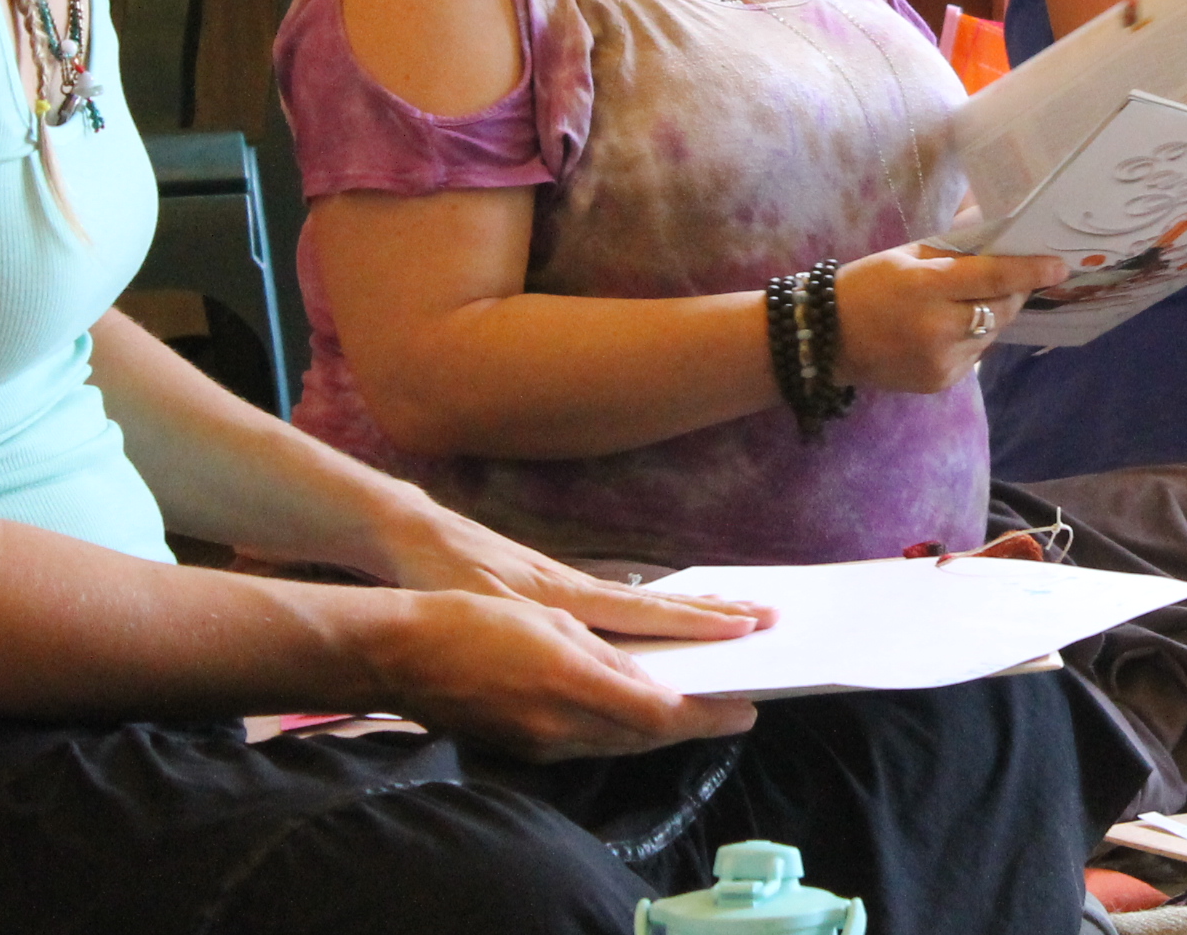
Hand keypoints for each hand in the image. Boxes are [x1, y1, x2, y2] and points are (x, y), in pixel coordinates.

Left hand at [369, 494, 773, 640]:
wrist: (414, 531)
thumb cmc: (444, 576)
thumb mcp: (483, 608)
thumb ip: (536, 632)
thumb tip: (592, 654)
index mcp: (569, 594)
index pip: (648, 611)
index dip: (698, 621)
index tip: (748, 623)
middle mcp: (580, 587)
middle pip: (661, 601)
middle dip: (717, 610)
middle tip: (772, 613)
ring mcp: (571, 584)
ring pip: (646, 600)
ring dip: (695, 609)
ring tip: (742, 611)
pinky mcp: (557, 587)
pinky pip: (623, 602)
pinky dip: (659, 608)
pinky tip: (672, 617)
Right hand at [373, 587, 759, 761]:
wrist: (401, 652)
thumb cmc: (474, 617)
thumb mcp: (551, 619)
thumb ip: (605, 655)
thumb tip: (649, 679)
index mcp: (572, 684)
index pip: (659, 713)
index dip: (708, 714)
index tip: (747, 706)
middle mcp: (560, 725)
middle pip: (646, 736)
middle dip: (697, 724)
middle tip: (739, 711)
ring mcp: (540, 743)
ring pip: (620, 744)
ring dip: (663, 731)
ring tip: (703, 713)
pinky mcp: (524, 747)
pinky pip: (589, 745)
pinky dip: (624, 732)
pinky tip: (641, 717)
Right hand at [831, 245, 1071, 394]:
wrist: (825, 341)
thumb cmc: (866, 286)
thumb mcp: (906, 257)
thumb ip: (953, 254)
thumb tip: (998, 239)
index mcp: (926, 287)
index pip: (993, 277)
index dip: (1030, 271)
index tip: (1059, 266)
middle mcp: (937, 328)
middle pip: (1001, 308)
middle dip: (1015, 291)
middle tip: (1016, 276)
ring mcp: (941, 360)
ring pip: (992, 332)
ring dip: (993, 314)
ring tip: (968, 301)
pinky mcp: (941, 381)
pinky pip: (975, 354)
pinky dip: (972, 338)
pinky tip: (947, 328)